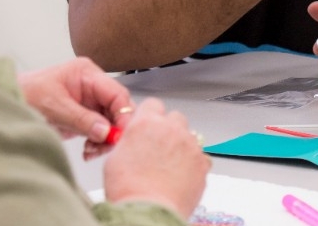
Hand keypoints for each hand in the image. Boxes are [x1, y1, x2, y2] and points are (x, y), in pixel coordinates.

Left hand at [18, 57, 132, 154]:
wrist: (6, 103)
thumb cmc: (26, 95)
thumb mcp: (55, 107)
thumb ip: (82, 119)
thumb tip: (106, 131)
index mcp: (87, 74)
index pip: (117, 93)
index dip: (123, 114)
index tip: (121, 134)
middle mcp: (92, 86)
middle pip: (117, 109)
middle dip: (114, 129)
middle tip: (107, 146)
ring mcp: (89, 102)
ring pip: (110, 122)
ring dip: (105, 139)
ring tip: (92, 150)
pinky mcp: (84, 116)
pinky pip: (99, 131)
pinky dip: (97, 143)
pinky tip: (88, 150)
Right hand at [103, 98, 209, 218]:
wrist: (148, 212)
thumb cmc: (129, 190)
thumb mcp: (115, 158)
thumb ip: (128, 141)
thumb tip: (133, 139)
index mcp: (146, 123)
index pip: (152, 105)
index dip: (150, 115)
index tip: (149, 125)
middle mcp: (171, 129)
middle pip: (174, 118)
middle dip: (168, 130)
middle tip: (159, 148)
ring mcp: (189, 145)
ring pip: (189, 136)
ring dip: (182, 146)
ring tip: (169, 167)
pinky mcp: (202, 162)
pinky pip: (201, 157)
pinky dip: (194, 164)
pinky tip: (181, 176)